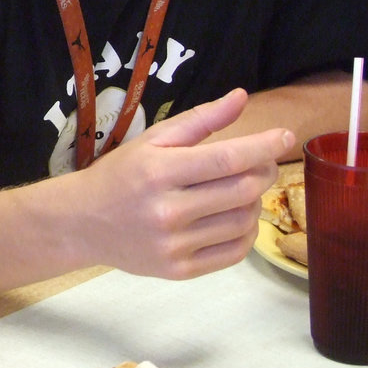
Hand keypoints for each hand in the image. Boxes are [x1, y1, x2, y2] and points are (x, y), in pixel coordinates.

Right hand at [78, 89, 293, 278]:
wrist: (81, 223)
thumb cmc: (120, 175)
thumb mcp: (152, 140)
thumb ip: (199, 120)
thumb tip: (241, 97)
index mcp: (159, 172)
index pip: (227, 159)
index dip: (264, 146)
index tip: (285, 136)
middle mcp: (167, 210)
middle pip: (242, 190)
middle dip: (264, 171)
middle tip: (263, 163)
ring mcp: (174, 245)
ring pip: (243, 221)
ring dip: (255, 202)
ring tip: (243, 189)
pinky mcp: (179, 270)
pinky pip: (234, 252)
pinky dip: (246, 232)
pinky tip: (236, 217)